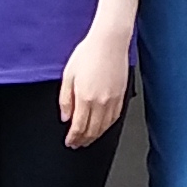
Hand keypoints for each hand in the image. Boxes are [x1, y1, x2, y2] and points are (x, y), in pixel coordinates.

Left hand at [59, 7, 135, 147]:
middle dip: (83, 140)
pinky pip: (115, 118)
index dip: (73, 138)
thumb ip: (65, 99)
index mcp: (85, 98)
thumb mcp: (68, 75)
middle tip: (77, 144)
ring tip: (88, 139)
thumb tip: (65, 117)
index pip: (78, 127)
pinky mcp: (121, 96)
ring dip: (95, 136)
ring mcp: (112, 100)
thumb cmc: (88, 53)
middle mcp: (100, 102)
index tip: (70, 142)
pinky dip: (107, 127)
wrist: (109, 42)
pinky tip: (103, 127)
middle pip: (92, 131)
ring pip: (104, 127)